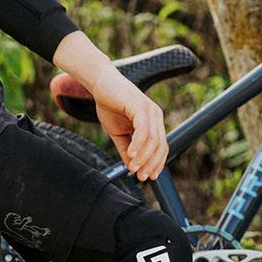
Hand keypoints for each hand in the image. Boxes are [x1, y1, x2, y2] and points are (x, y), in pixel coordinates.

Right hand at [91, 65, 167, 180]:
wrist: (100, 83)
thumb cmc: (109, 105)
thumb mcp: (117, 132)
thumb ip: (125, 149)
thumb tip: (131, 167)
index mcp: (153, 121)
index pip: (161, 147)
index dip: (156, 163)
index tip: (147, 177)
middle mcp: (155, 115)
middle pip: (160, 146)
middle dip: (151, 164)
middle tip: (140, 177)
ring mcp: (150, 110)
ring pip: (153, 140)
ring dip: (144, 157)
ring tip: (134, 169)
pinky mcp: (140, 106)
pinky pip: (143, 130)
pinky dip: (138, 145)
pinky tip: (130, 154)